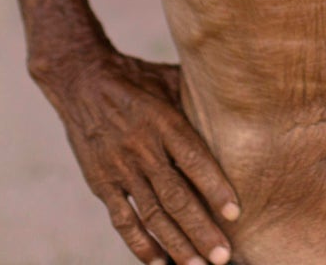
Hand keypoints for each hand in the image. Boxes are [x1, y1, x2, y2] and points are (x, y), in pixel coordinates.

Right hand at [39, 49, 240, 264]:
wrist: (80, 80)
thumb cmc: (137, 79)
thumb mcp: (170, 80)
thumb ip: (200, 99)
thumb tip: (245, 104)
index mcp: (163, 121)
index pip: (193, 159)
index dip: (214, 187)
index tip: (235, 213)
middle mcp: (142, 148)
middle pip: (175, 196)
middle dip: (201, 229)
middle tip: (223, 255)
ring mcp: (120, 168)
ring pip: (152, 213)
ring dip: (176, 244)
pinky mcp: (102, 183)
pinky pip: (122, 219)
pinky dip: (140, 244)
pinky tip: (159, 263)